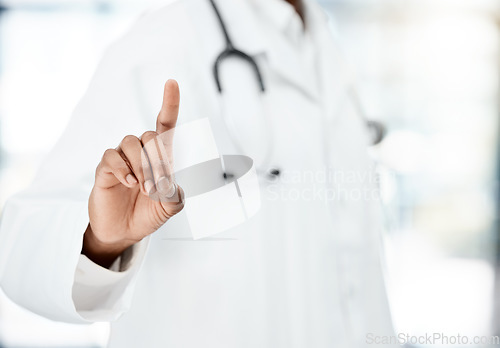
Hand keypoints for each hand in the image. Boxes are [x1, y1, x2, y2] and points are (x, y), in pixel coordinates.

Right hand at [83, 80, 184, 267]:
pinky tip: (130, 183)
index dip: (169, 103)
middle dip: (158, 160)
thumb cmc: (148, 213)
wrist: (124, 232)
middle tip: (158, 185)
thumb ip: (175, 194)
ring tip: (144, 188)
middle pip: (150, 135)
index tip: (171, 82)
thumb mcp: (169, 207)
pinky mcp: (105, 169)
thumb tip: (170, 183)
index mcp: (160, 157)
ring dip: (142, 165)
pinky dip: (124, 170)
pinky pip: (112, 157)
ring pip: (132, 143)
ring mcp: (122, 159)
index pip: (165, 124)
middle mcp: (140, 153)